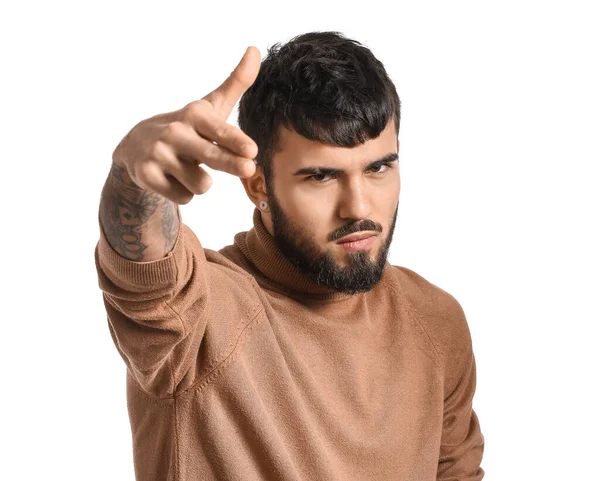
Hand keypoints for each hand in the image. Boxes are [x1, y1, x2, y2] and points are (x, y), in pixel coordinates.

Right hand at [112, 46, 260, 204]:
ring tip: (187, 169)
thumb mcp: (210, 107)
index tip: (251, 150)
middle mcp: (175, 132)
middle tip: (249, 169)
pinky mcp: (146, 176)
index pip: (219, 131)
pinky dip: (183, 194)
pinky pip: (183, 198)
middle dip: (231, 164)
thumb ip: (236, 83)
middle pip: (211, 156)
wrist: (136, 146)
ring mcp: (158, 154)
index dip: (235, 141)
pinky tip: (172, 179)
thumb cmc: (189, 128)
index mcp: (194, 115)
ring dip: (201, 184)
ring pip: (201, 185)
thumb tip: (255, 49)